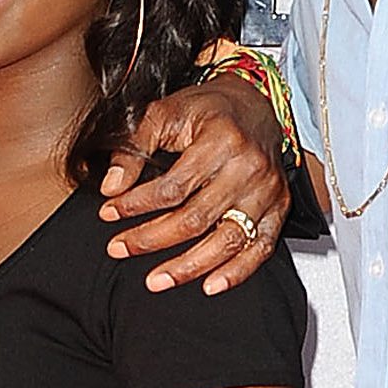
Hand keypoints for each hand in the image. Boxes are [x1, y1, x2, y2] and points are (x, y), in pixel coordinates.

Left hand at [99, 78, 289, 295]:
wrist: (254, 103)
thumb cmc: (207, 109)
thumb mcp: (164, 113)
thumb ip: (135, 148)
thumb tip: (111, 186)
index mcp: (221, 141)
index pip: (173, 186)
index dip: (137, 204)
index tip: (109, 213)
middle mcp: (249, 168)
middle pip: (197, 218)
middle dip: (152, 239)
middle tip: (120, 249)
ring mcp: (268, 191)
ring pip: (228, 240)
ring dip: (189, 266)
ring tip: (157, 280)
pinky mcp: (279, 207)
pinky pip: (260, 248)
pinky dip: (237, 272)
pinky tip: (210, 284)